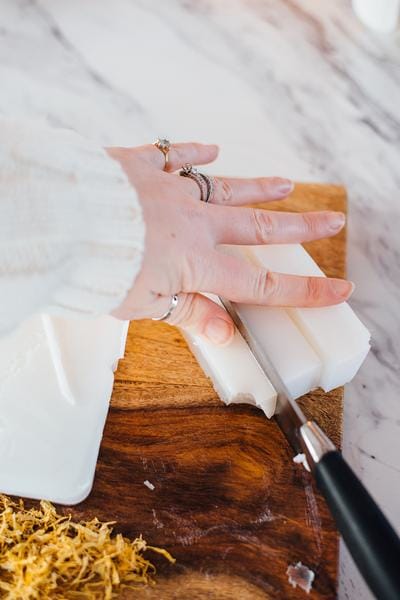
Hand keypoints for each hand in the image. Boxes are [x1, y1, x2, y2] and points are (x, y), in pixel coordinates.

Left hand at [107, 143, 351, 344]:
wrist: (62, 225)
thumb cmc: (99, 271)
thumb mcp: (146, 306)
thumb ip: (190, 313)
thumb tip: (228, 333)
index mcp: (196, 264)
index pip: (260, 284)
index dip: (302, 290)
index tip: (338, 288)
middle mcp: (194, 224)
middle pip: (259, 227)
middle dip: (301, 226)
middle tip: (332, 219)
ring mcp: (171, 192)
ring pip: (227, 188)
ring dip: (259, 187)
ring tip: (286, 184)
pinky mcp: (142, 168)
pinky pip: (174, 158)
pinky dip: (193, 154)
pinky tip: (210, 150)